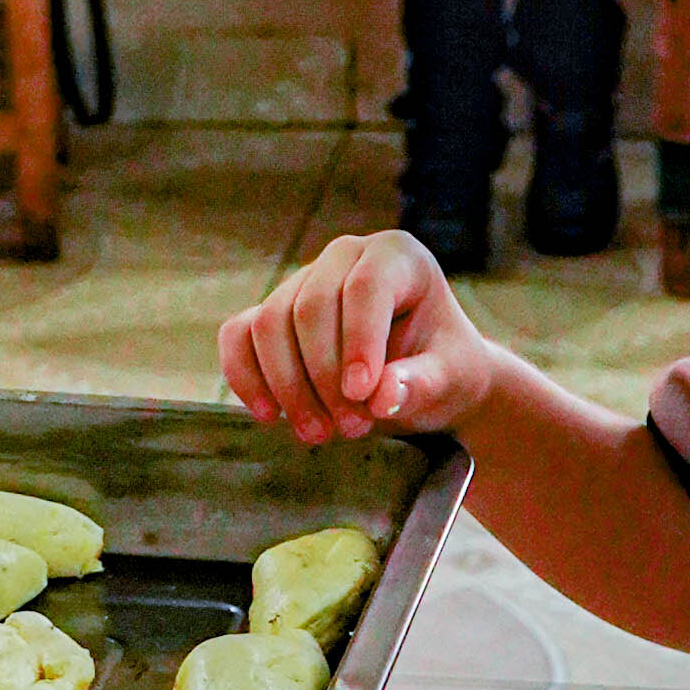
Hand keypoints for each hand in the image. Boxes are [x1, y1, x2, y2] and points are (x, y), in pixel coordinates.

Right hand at [219, 228, 494, 443]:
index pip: (365, 288)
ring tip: (320, 433)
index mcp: (397, 256)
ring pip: (270, 324)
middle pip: (310, 308)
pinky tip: (270, 416)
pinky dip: (246, 377)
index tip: (363, 396)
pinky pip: (239, 335)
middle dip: (323, 376)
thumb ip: (422, 384)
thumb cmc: (444, 369)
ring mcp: (303, 280)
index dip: (358, 342)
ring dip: (288, 386)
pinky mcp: (272, 312)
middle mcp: (345, 256)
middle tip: (351, 429)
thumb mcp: (450, 379)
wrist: (428, 378)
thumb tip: (381, 396)